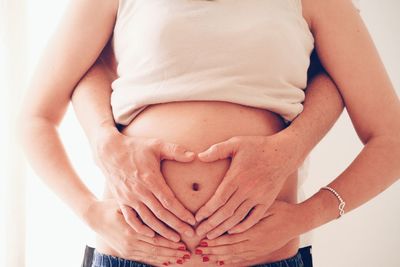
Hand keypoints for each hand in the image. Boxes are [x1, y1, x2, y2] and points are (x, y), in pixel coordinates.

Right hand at [84, 199, 192, 265]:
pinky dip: (157, 259)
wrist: (94, 217)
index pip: (155, 237)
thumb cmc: (114, 206)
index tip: (183, 240)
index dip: (170, 239)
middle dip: (172, 251)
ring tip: (181, 257)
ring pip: (152, 255)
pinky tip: (168, 260)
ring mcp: (127, 249)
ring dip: (167, 257)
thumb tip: (161, 202)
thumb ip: (142, 207)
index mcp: (131, 229)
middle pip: (156, 248)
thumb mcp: (127, 203)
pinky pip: (145, 258)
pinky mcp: (126, 252)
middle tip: (186, 252)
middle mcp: (130, 241)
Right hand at [93, 126, 195, 240]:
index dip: (181, 212)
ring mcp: (129, 198)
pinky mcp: (122, 201)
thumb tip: (194, 156)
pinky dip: (141, 229)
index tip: (193, 221)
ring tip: (175, 239)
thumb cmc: (135, 147)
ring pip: (148, 220)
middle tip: (190, 234)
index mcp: (150, 179)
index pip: (169, 201)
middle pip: (161, 214)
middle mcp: (139, 192)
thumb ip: (175, 151)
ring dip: (162, 231)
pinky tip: (151, 235)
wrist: (109, 152)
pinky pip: (131, 219)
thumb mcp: (156, 145)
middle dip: (176, 226)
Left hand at [194, 201, 302, 265]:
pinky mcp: (262, 252)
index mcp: (255, 232)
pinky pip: (244, 259)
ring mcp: (259, 250)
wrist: (298, 222)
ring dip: (220, 256)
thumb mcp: (267, 207)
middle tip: (200, 249)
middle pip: (230, 249)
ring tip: (208, 256)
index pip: (230, 237)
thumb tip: (233, 211)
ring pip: (236, 256)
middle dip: (214, 249)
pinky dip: (232, 260)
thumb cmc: (282, 210)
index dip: (216, 239)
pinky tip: (223, 260)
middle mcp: (256, 244)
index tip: (205, 238)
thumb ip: (250, 211)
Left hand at [195, 134, 301, 237]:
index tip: (196, 218)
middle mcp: (247, 189)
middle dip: (211, 224)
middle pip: (226, 212)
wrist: (283, 153)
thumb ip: (217, 149)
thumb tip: (199, 156)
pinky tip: (232, 231)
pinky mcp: (267, 201)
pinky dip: (242, 226)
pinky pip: (253, 218)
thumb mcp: (236, 142)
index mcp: (237, 177)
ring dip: (223, 228)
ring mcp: (258, 197)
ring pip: (238, 217)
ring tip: (211, 236)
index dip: (207, 210)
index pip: (218, 199)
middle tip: (198, 233)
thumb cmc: (257, 146)